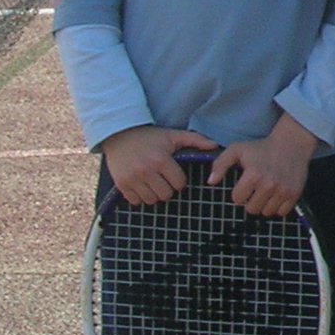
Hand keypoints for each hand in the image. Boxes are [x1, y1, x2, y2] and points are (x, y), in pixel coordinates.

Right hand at [99, 124, 214, 204]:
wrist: (119, 134)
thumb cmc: (149, 136)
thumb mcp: (173, 135)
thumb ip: (196, 140)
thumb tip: (215, 146)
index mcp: (161, 159)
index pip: (179, 183)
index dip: (179, 180)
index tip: (174, 173)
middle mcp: (146, 170)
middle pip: (166, 195)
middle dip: (167, 188)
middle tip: (163, 179)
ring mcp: (132, 178)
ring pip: (151, 200)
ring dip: (154, 194)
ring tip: (152, 182)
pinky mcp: (121, 184)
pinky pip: (135, 201)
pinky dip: (139, 197)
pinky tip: (141, 185)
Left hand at [213, 114, 319, 217]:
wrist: (291, 144)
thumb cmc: (261, 147)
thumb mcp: (237, 149)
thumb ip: (220, 164)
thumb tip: (211, 182)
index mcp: (253, 175)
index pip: (237, 199)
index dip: (239, 192)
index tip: (244, 184)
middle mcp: (268, 185)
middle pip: (252, 209)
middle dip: (251, 201)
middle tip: (255, 189)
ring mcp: (283, 190)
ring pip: (266, 212)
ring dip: (264, 205)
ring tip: (266, 192)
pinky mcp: (294, 194)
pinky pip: (281, 212)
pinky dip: (278, 206)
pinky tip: (276, 194)